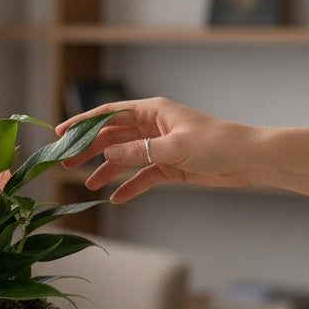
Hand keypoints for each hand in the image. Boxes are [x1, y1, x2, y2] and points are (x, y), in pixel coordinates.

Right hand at [56, 97, 257, 203]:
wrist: (248, 159)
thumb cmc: (216, 144)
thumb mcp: (174, 147)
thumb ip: (138, 151)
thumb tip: (108, 153)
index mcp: (152, 110)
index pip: (109, 114)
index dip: (83, 123)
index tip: (61, 133)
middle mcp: (153, 126)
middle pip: (112, 136)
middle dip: (90, 149)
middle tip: (67, 163)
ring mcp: (160, 146)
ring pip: (125, 156)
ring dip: (107, 169)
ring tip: (88, 184)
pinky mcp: (169, 166)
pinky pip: (142, 175)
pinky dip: (130, 185)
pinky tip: (116, 197)